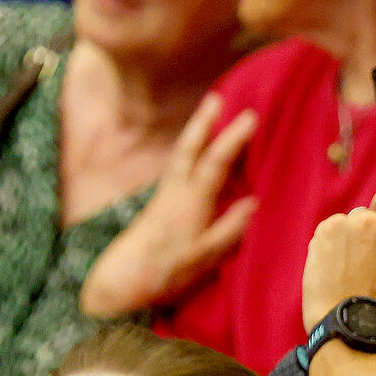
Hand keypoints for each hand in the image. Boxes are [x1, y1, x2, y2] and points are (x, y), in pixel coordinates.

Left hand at [80, 94, 257, 316]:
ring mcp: (166, 195)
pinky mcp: (160, 203)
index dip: (233, 138)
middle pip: (190, 148)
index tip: (251, 116)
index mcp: (191, 202)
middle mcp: (177, 191)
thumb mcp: (205, 257)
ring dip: (196, 132)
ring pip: (183, 155)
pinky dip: (192, 151)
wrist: (122, 279)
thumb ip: (230, 229)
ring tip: (209, 113)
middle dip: (204, 121)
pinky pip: (180, 167)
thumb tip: (253, 202)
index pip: (215, 162)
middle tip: (217, 96)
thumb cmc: (167, 270)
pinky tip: (199, 150)